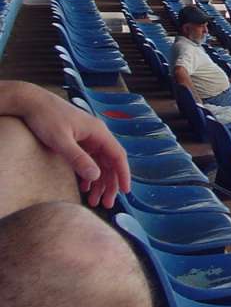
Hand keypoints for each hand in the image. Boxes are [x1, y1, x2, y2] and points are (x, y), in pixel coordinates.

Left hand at [16, 87, 130, 207]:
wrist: (31, 102)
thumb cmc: (46, 118)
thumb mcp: (60, 140)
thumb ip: (78, 158)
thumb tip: (96, 176)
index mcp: (98, 132)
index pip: (118, 156)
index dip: (123, 174)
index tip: (125, 192)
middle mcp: (97, 135)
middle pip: (110, 163)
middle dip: (110, 184)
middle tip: (106, 204)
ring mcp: (87, 138)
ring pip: (100, 164)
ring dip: (99, 182)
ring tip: (94, 201)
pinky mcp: (78, 141)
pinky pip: (89, 160)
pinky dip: (88, 175)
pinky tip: (84, 188)